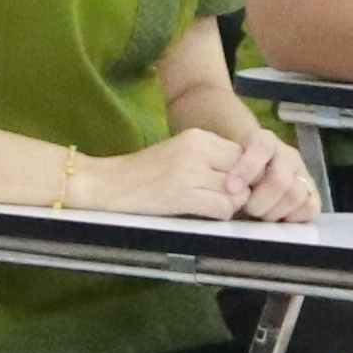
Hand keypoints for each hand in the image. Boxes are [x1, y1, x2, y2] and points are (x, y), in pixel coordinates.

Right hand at [69, 127, 269, 218]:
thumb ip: (211, 160)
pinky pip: (222, 208)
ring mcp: (190, 172)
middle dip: (241, 190)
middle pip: (245, 172)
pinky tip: (202, 213)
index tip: (232, 186)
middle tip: (225, 199)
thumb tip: (246, 180)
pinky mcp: (183, 195)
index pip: (242, 154)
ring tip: (210, 206)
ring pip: (237, 193)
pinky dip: (218, 215)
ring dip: (230, 205)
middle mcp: (197, 149)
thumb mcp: (180, 154)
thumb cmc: (142, 174)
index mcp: (197, 136)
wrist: (106, 184)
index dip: (244, 174)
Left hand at [223, 131, 324, 224]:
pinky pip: (310, 207)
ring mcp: (301, 174)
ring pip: (296, 195)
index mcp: (264, 141)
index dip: (247, 168)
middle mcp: (287, 155)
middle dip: (260, 201)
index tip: (231, 188)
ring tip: (260, 215)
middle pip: (280, 179)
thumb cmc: (232, 171)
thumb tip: (224, 190)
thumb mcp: (223, 165)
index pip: (262, 146)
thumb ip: (222, 172)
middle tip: (247, 209)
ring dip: (274, 211)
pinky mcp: (311, 193)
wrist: (249, 174)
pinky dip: (293, 217)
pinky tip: (278, 219)